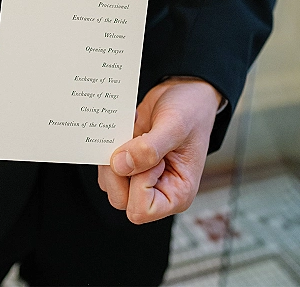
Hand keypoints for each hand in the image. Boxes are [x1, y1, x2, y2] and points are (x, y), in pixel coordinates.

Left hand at [98, 77, 220, 223]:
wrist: (184, 90)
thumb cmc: (191, 110)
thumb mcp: (175, 127)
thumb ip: (149, 149)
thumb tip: (119, 165)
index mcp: (176, 193)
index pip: (142, 208)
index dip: (138, 183)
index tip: (151, 156)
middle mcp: (158, 188)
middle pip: (120, 199)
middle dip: (118, 171)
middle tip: (130, 142)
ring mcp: (141, 175)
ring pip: (110, 182)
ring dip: (112, 156)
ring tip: (131, 132)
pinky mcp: (129, 160)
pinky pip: (108, 164)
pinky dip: (109, 146)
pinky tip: (127, 128)